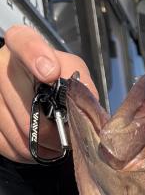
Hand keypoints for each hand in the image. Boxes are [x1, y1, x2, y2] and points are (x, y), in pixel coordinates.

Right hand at [0, 25, 96, 161]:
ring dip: (39, 145)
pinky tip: (34, 146)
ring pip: (15, 130)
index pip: (23, 42)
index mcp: (22, 44)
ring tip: (51, 143)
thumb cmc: (55, 79)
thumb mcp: (72, 73)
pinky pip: (4, 143)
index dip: (35, 56)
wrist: (33, 91)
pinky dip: (23, 151)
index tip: (50, 72)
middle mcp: (0, 64)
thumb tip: (85, 102)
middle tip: (64, 138)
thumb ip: (80, 84)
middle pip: (25, 104)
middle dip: (50, 129)